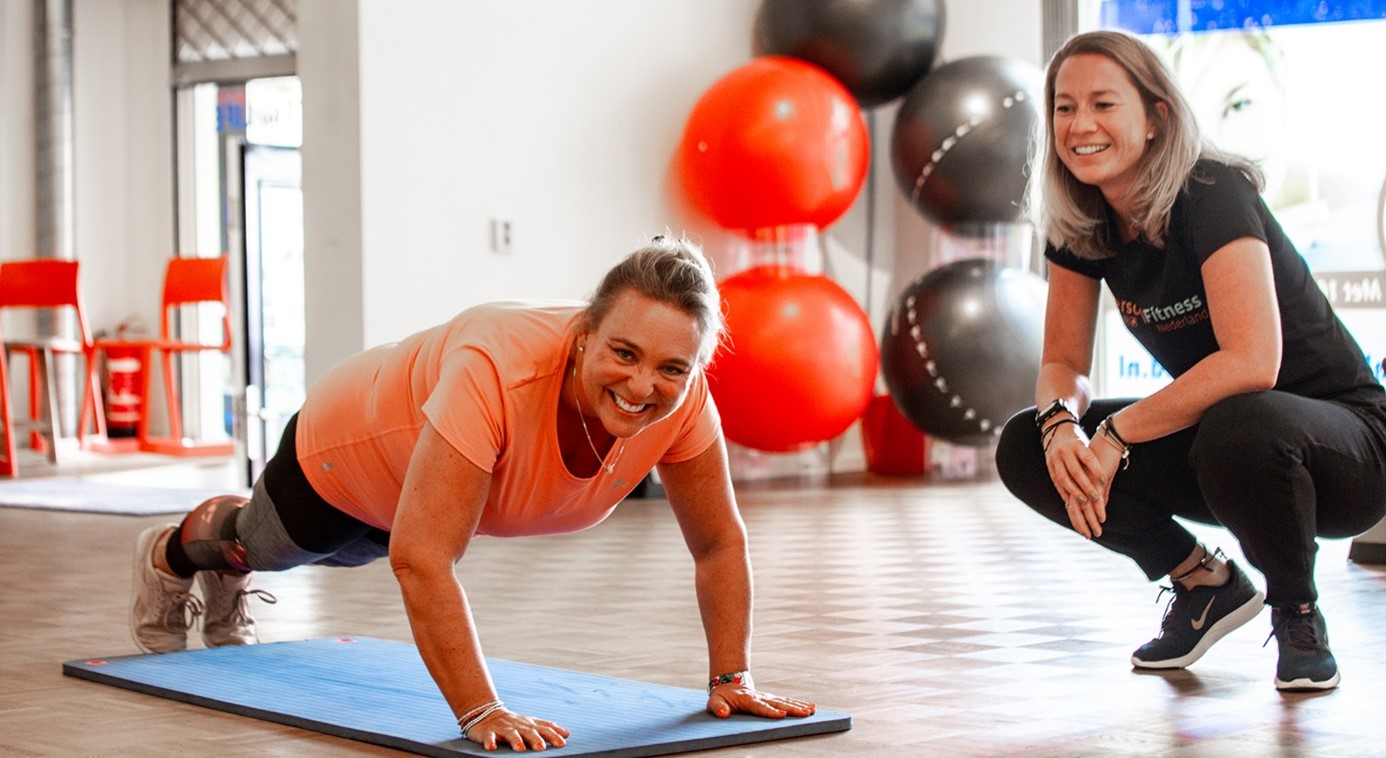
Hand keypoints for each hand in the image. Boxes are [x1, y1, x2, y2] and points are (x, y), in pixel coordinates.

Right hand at [464, 707, 569, 751]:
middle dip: (536, 739)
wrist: (487, 713)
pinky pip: (489, 737)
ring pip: (511, 734)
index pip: (544, 728)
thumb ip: (547, 728)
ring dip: (515, 741)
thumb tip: (567, 734)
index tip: (563, 742)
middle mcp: (518, 725)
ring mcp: (504, 728)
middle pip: (529, 731)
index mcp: (529, 724)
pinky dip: (490, 742)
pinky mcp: (489, 732)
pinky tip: (492, 748)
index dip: (553, 735)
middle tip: (542, 747)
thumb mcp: (531, 723)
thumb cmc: (514, 722)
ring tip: (520, 749)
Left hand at [707, 684, 815, 719]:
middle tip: (805, 713)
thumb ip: (718, 708)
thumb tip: (723, 714)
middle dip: (792, 709)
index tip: (782, 715)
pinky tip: (810, 707)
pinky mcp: (772, 699)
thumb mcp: (714, 702)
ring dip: (799, 706)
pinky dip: (799, 704)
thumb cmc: (721, 697)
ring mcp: (768, 697)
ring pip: (785, 702)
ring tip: (811, 711)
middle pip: (778, 704)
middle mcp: (761, 697)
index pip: (761, 707)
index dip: (770, 711)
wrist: (728, 684)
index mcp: (748, 700)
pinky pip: (787, 701)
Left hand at [1042, 423, 1107, 538]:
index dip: (1075, 518)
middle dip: (1081, 515)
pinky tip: (1102, 485)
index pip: (1067, 503)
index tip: (1083, 531)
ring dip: (1088, 493)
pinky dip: (1095, 473)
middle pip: (1070, 494)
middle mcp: (1060, 468)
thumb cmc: (1079, 451)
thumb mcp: (1078, 471)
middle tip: (1090, 531)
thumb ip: (1085, 487)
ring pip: (1078, 479)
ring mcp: (1068, 457)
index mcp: (1058, 476)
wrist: (1068, 426)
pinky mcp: (1079, 447)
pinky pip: (1088, 462)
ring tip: (1096, 508)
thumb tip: (1095, 505)